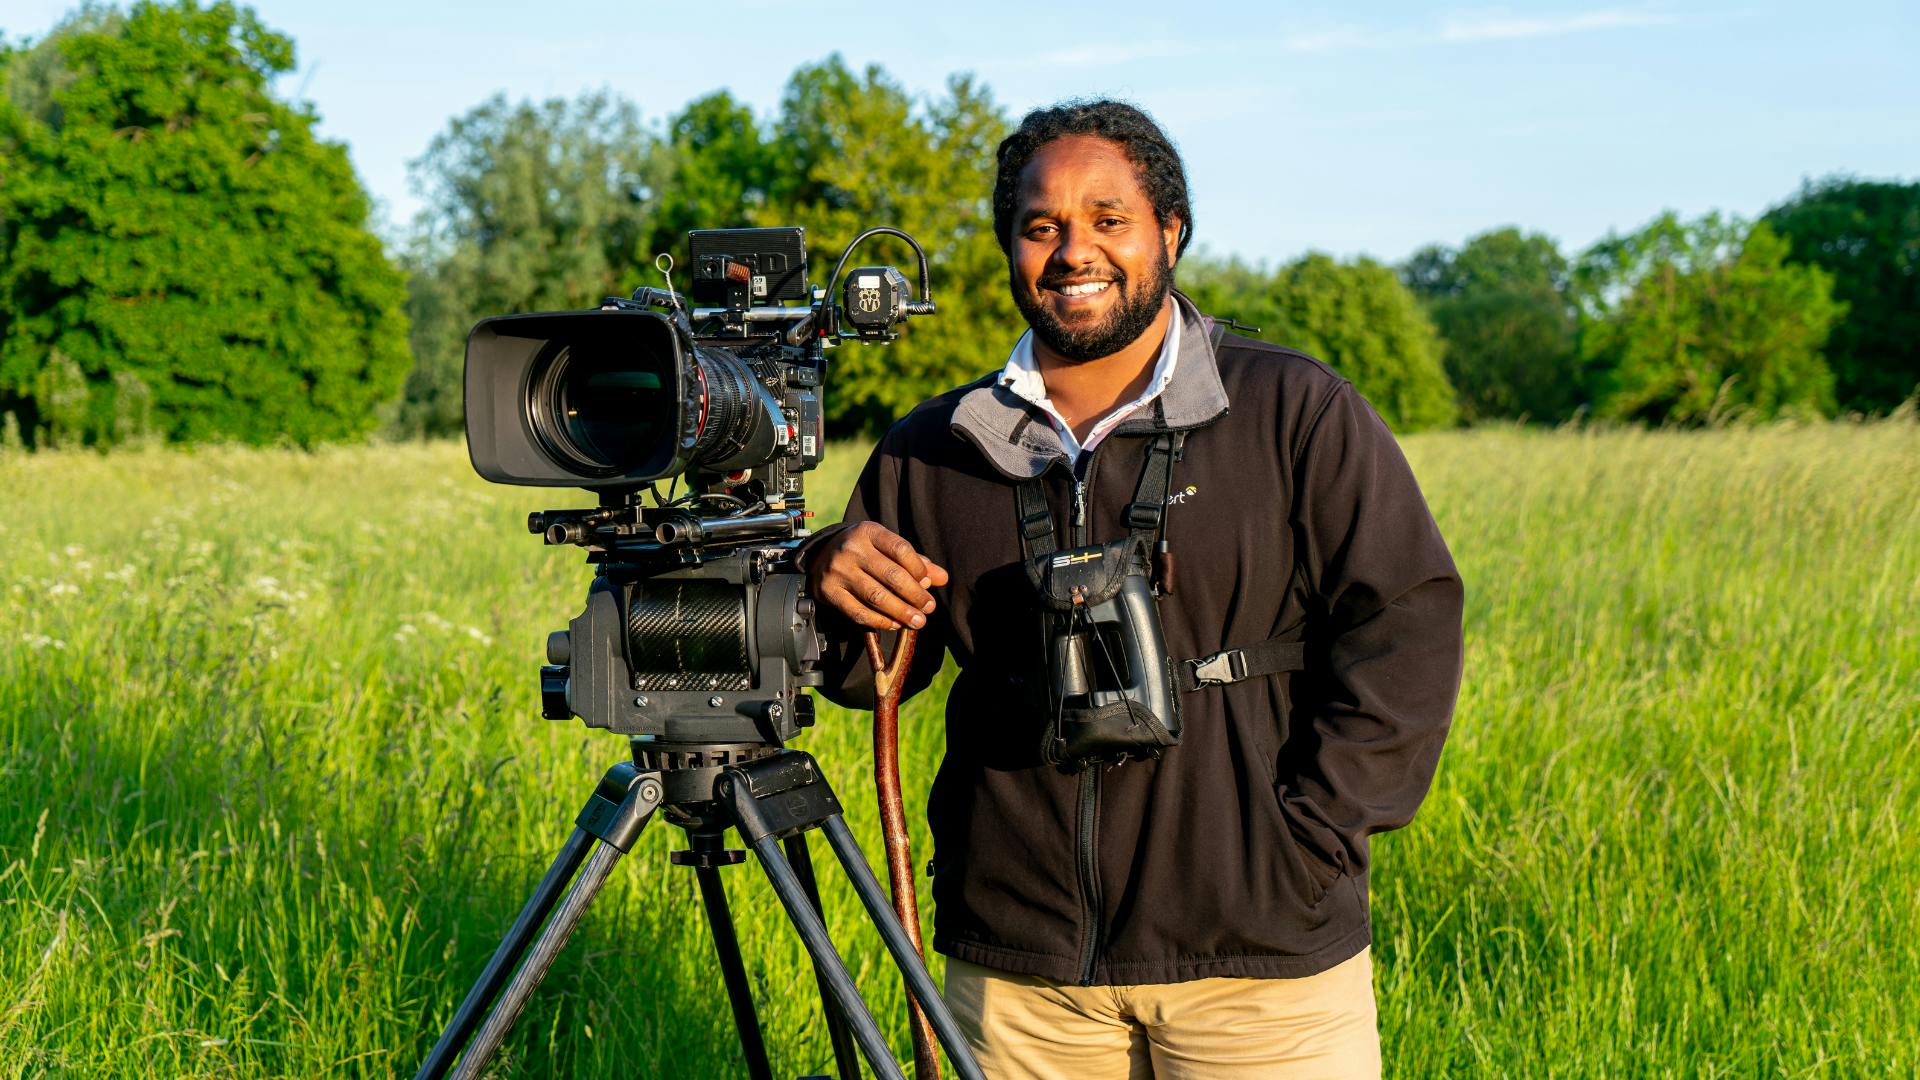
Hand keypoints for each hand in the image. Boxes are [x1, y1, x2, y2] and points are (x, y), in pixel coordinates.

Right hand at [808, 522, 949, 631]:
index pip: (901, 549)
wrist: (820, 556)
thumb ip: (915, 561)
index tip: (928, 583)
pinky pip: (859, 612)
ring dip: (901, 612)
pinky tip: (894, 624)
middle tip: (929, 608)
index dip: (919, 568)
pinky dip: (880, 621)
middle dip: (915, 595)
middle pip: (891, 575)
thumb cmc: (864, 552)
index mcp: (868, 532)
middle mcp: (851, 549)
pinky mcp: (829, 592)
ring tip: (917, 621)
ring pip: (876, 596)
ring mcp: (838, 571)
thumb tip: (942, 578)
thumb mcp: (886, 548)